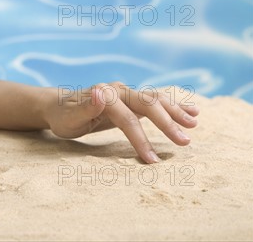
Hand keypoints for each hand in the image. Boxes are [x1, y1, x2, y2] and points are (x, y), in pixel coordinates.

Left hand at [44, 82, 198, 163]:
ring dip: (175, 111)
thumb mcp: (69, 117)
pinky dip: (173, 105)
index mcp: (104, 95)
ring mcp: (126, 93)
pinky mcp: (131, 99)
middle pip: (147, 104)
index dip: (140, 139)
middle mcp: (118, 90)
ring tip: (193, 124)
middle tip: (185, 142)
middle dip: (167, 122)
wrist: (59, 107)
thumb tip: (100, 92)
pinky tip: (191, 111)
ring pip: (155, 99)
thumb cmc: (63, 117)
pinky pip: (155, 101)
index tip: (152, 161)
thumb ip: (85, 107)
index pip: (127, 118)